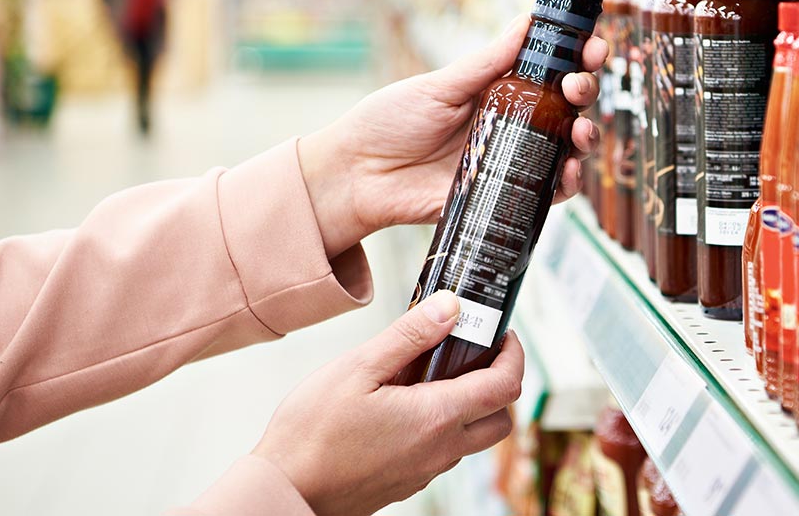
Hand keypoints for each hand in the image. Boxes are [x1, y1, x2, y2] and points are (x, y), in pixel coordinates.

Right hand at [253, 290, 523, 515]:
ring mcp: (426, 470)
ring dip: (471, 404)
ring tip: (432, 373)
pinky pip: (444, 451)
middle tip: (476, 353)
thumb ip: (410, 335)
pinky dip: (443, 424)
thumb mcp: (359, 367)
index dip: (513, 355)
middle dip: (500, 382)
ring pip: (474, 437)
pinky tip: (406, 402)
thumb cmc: (312, 433)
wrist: (284, 490)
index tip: (502, 334)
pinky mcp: (408, 481)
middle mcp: (441, 450)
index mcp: (437, 418)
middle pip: (501, 418)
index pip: (506, 387)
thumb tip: (451, 307)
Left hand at [299, 15, 607, 255]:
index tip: (592, 45)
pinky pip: (546, 193)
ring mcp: (509, 160)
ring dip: (584, 137)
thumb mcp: (439, 86)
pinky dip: (566, 184)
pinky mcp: (502, 196)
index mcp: (496, 90)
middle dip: (585, 91)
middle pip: (565, 107)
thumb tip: (527, 22)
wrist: (356, 175)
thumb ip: (486, 63)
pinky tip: (570, 173)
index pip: (547, 71)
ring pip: (564, 150)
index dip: (576, 58)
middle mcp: (510, 124)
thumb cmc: (389, 122)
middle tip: (580, 85)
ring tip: (581, 131)